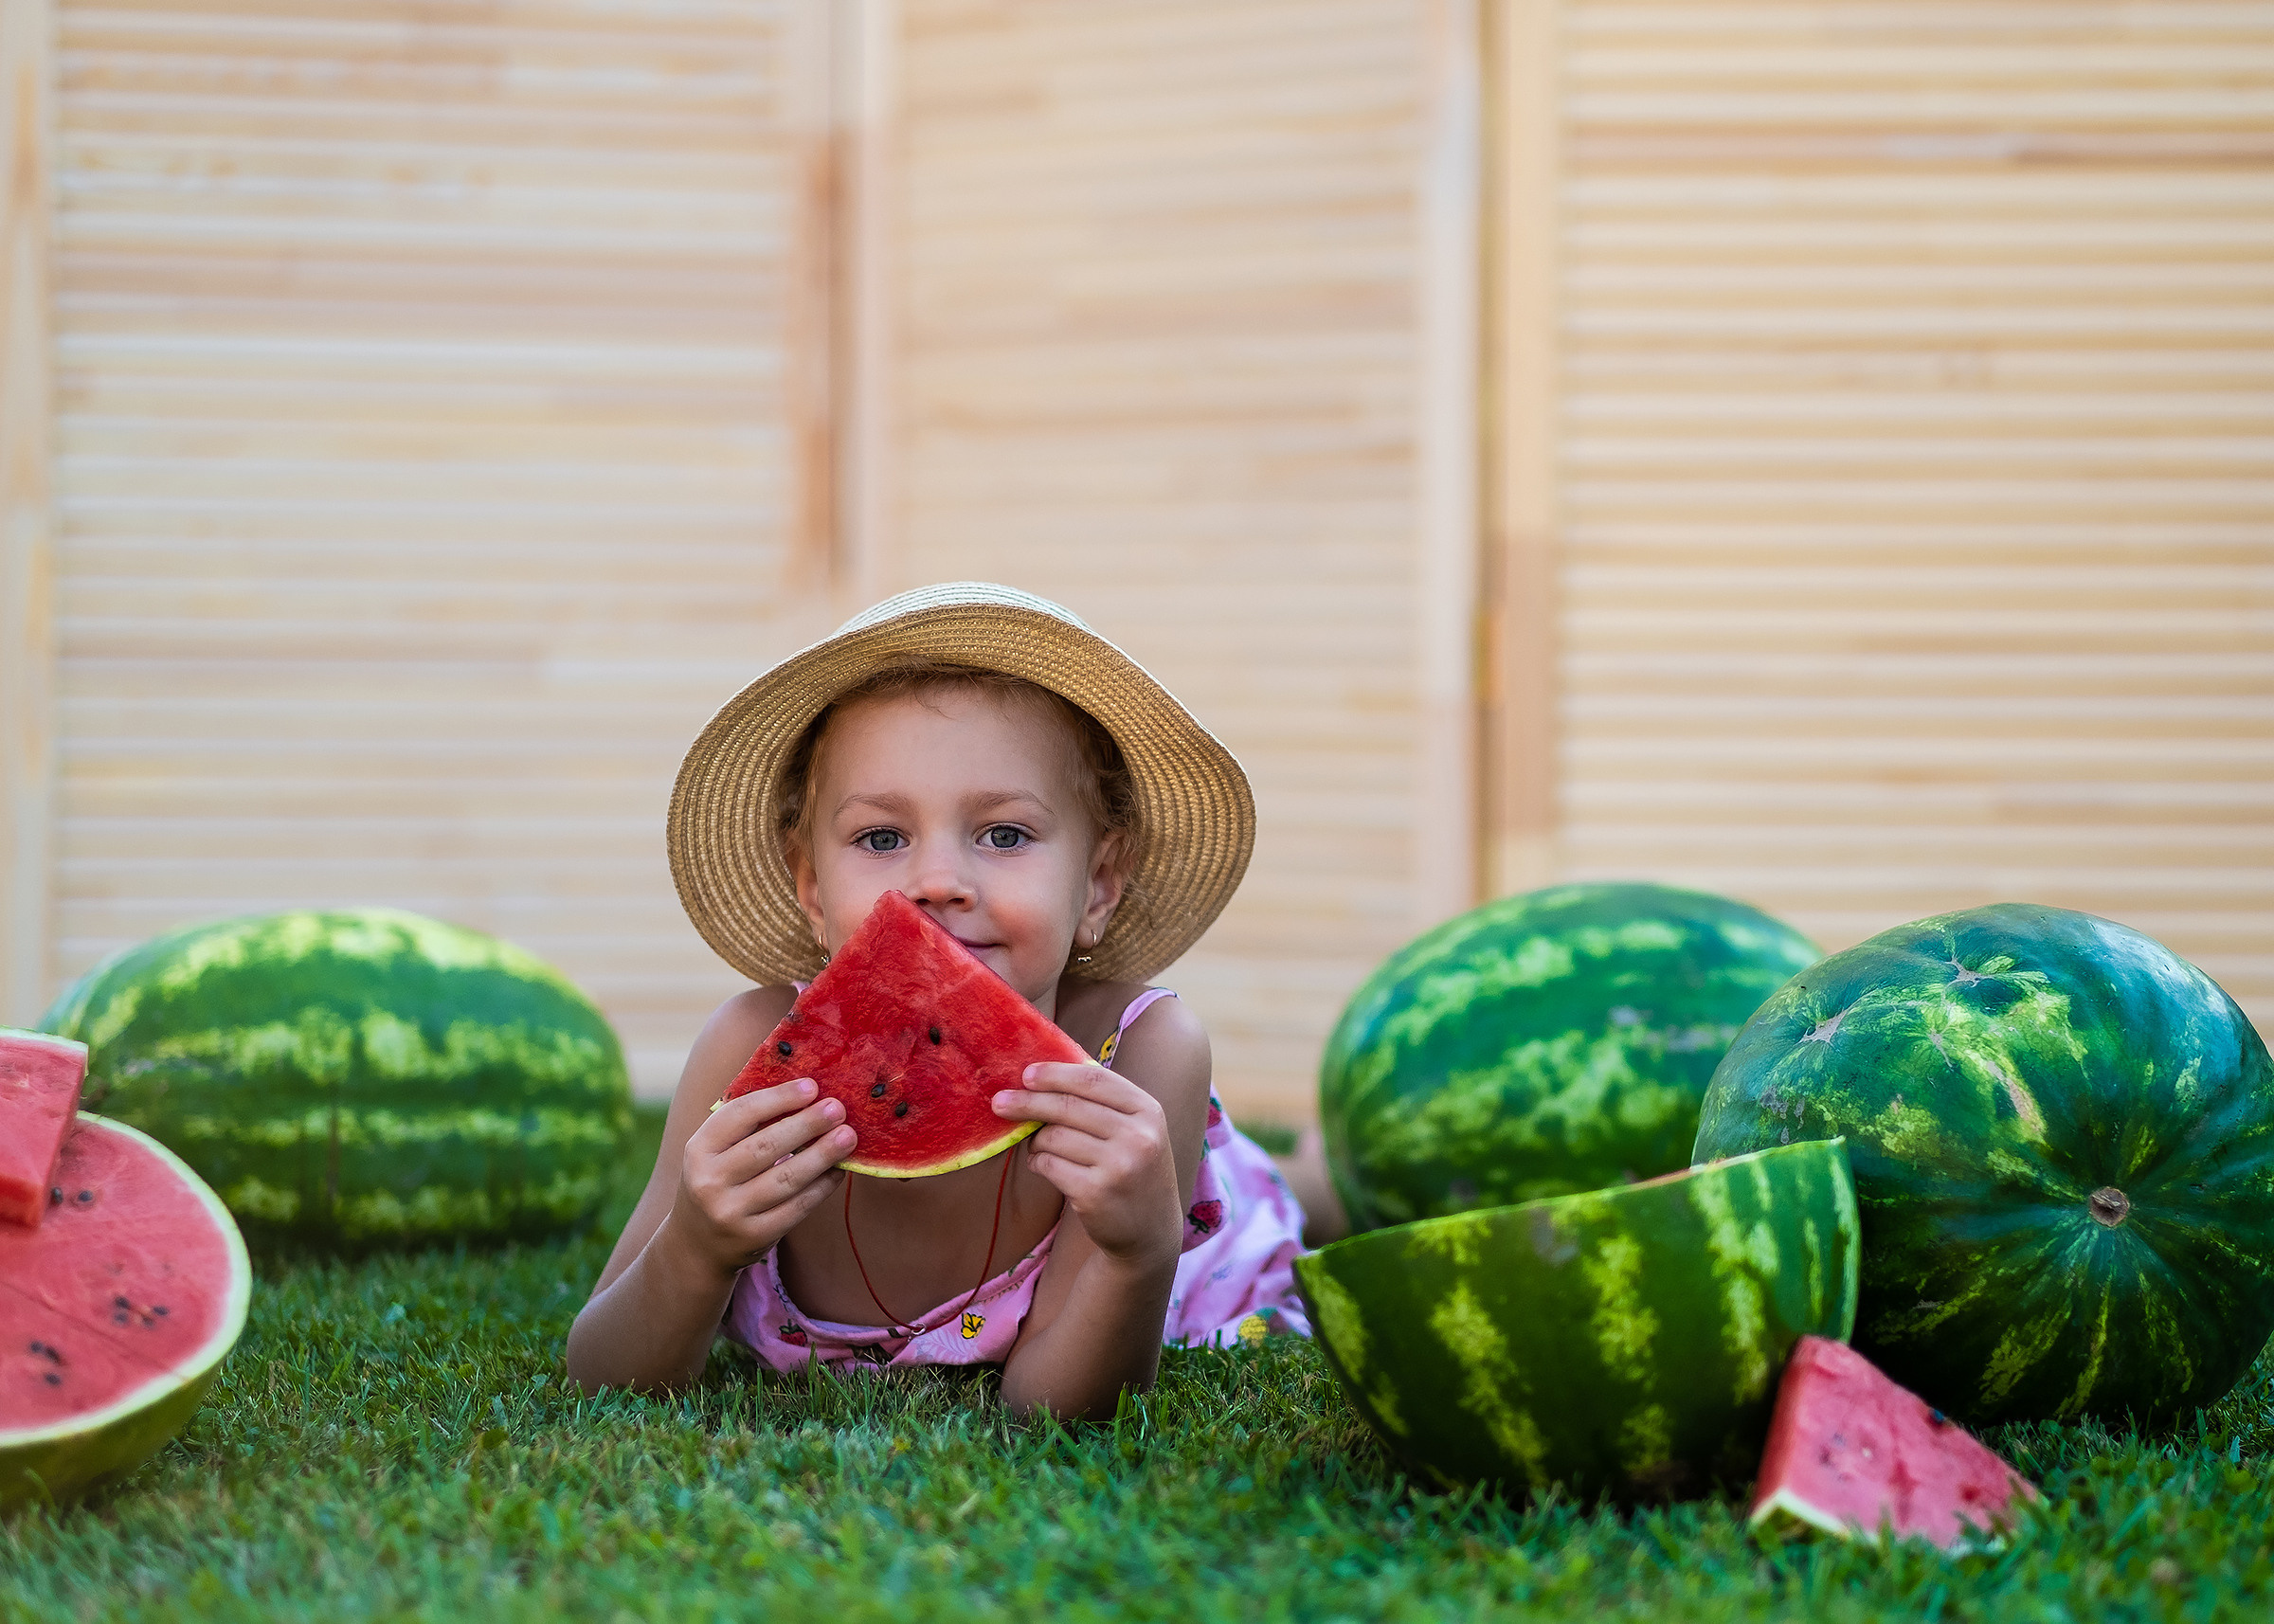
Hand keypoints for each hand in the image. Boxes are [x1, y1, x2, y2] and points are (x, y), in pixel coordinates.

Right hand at [667, 1078, 852, 1278]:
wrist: (697, 1244)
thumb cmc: (718, 1181)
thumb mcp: (715, 1152)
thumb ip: (748, 1125)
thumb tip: (806, 1093)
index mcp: (698, 1149)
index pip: (739, 1115)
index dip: (777, 1098)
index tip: (812, 1086)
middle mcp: (709, 1181)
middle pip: (766, 1146)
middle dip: (806, 1124)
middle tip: (837, 1108)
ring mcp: (730, 1212)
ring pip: (785, 1178)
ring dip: (821, 1155)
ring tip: (848, 1136)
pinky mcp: (753, 1237)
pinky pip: (796, 1208)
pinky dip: (821, 1188)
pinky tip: (839, 1171)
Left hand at [994, 1063, 1181, 1267]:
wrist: (1150, 1230)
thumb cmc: (1133, 1168)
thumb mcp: (1135, 1130)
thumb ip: (1102, 1102)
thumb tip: (1044, 1075)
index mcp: (1148, 1111)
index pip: (1094, 1080)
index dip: (1056, 1074)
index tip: (1026, 1074)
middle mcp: (1137, 1136)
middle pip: (1068, 1106)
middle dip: (1028, 1102)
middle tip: (999, 1102)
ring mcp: (1118, 1166)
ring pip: (1054, 1137)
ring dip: (1036, 1140)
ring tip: (1038, 1146)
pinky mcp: (1096, 1193)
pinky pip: (1050, 1165)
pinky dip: (1038, 1162)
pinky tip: (1042, 1165)